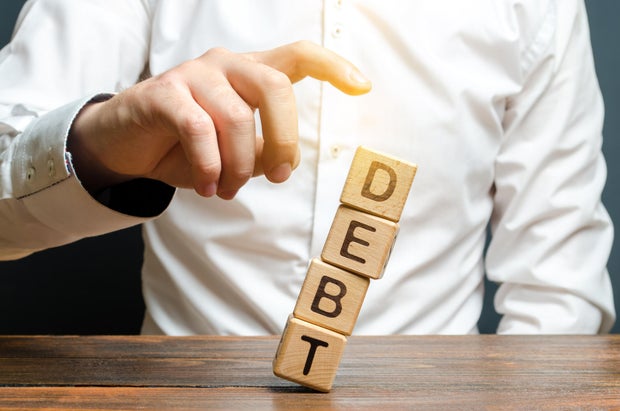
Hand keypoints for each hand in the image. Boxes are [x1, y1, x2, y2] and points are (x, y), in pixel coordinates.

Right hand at [68, 41, 370, 198]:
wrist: (128, 145)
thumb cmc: (188, 146)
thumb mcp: (235, 154)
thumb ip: (263, 152)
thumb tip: (283, 161)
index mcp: (250, 74)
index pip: (299, 56)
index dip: (333, 68)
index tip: (362, 87)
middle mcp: (226, 65)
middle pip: (275, 87)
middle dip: (284, 139)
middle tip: (279, 175)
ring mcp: (193, 75)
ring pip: (236, 117)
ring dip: (239, 166)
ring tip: (230, 190)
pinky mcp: (161, 93)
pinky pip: (198, 130)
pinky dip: (209, 166)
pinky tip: (208, 185)